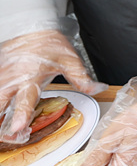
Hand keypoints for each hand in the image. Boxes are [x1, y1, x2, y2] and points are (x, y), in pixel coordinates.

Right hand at [0, 29, 104, 144]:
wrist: (31, 28)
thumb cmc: (49, 44)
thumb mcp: (69, 60)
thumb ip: (81, 78)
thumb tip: (98, 89)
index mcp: (31, 76)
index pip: (25, 99)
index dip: (21, 114)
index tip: (17, 127)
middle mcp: (12, 79)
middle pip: (0, 104)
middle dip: (2, 123)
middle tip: (9, 137)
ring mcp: (1, 78)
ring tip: (6, 133)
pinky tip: (2, 116)